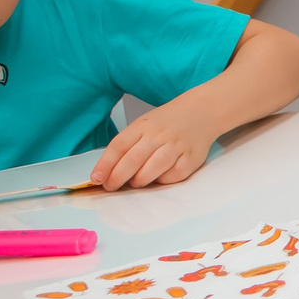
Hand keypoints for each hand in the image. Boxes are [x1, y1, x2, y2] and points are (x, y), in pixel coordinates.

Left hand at [90, 106, 215, 189]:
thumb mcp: (144, 125)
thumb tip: (111, 172)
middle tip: (111, 186)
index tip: (96, 178)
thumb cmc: (167, 122)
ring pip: (154, 167)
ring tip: (135, 183)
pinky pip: (175, 174)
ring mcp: (177, 146)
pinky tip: (159, 178)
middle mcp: (159, 135)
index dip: (105, 164)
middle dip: (118, 177)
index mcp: (143, 125)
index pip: (119, 146)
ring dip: (140, 180)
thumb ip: (129, 145)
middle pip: (134, 159)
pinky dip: (164, 180)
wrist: (202, 111)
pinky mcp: (192, 158)